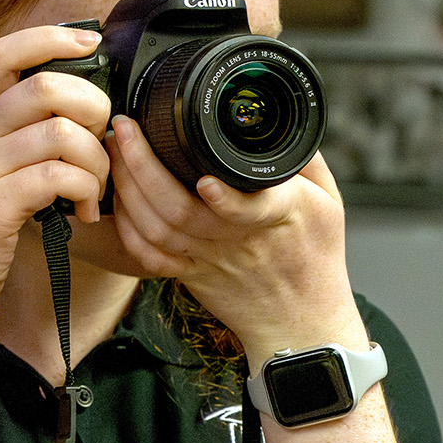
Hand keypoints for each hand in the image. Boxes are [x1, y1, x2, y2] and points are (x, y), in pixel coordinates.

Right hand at [0, 24, 111, 302]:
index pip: (4, 52)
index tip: (89, 41)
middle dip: (92, 106)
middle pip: (45, 86)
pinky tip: (84, 210)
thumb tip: (78, 98)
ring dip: (96, 159)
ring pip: (61, 134)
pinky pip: (58, 178)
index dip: (50, 37)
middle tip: (102, 136)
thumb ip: (18, 125)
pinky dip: (86, 192)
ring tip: (96, 185)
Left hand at [97, 115, 364, 362]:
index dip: (224, 197)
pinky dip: (128, 228)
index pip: (251, 209)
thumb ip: (303, 158)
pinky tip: (119, 199)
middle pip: (180, 209)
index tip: (203, 177)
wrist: (302, 324)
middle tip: (125, 127)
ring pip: (156, 228)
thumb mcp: (327, 201)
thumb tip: (279, 119)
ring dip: (128, 187)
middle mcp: (237, 239)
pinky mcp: (190, 275)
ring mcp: (208, 259)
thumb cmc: (316, 259)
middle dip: (143, 164)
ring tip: (115, 150)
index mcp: (278, 216)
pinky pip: (149, 256)